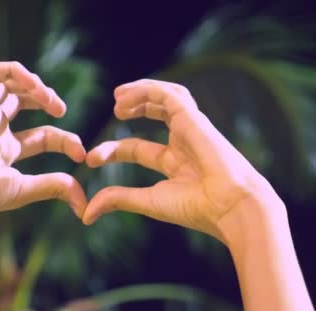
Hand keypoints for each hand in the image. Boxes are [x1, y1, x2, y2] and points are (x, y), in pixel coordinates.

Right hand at [0, 61, 87, 228]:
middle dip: (48, 101)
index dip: (66, 140)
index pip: (43, 136)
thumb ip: (54, 187)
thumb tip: (84, 202)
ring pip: (11, 84)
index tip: (81, 154)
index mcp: (6, 152)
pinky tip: (35, 87)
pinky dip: (18, 72)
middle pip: (25, 103)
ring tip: (49, 100)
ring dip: (36, 85)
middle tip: (60, 111)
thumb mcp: (24, 188)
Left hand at [83, 79, 280, 245]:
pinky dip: (147, 90)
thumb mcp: (148, 201)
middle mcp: (183, 143)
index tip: (91, 160)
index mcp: (175, 164)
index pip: (138, 148)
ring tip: (118, 97)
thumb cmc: (196, 208)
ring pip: (165, 98)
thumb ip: (118, 200)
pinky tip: (126, 97)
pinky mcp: (194, 118)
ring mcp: (190, 129)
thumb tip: (86, 215)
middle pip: (155, 115)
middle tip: (114, 108)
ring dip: (140, 93)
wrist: (229, 206)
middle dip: (133, 107)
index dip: (112, 150)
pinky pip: (169, 94)